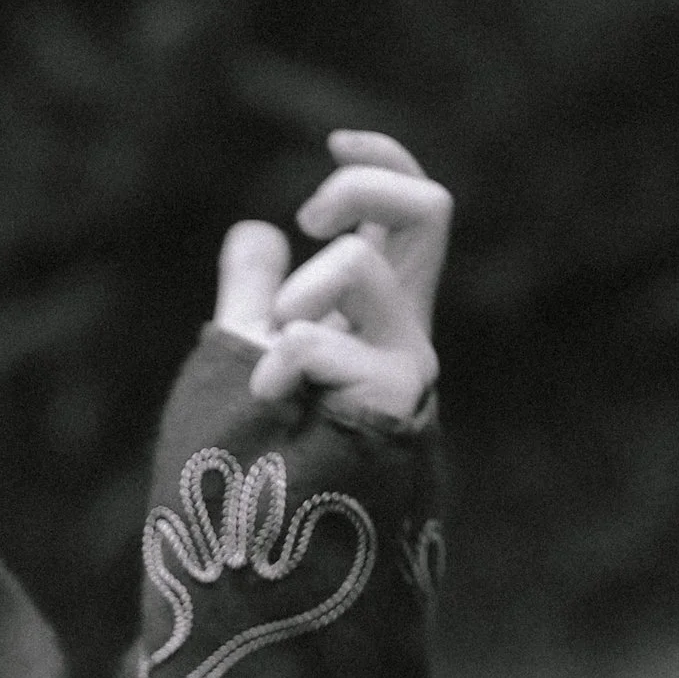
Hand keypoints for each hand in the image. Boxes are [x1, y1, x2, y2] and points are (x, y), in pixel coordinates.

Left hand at [211, 130, 450, 426]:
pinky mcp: (390, 395)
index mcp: (377, 310)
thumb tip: (256, 230)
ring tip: (269, 365)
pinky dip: (278, 359)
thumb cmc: (253, 454)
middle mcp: (404, 328)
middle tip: (307, 221)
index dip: (384, 161)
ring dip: (295, 296)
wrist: (260, 538)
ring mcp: (404, 361)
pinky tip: (268, 399)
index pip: (411, 213)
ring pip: (357, 260)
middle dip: (363, 187)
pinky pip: (318, 338)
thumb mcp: (246, 350)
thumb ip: (254, 294)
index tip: (332, 139)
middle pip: (432, 208)